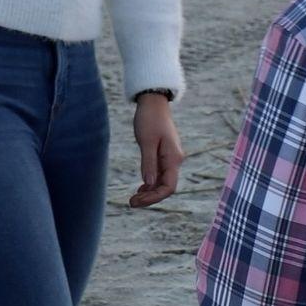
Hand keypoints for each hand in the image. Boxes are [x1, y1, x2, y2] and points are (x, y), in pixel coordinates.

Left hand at [128, 91, 183, 207]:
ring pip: (162, 182)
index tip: (137, 201)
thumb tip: (148, 183)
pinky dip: (150, 183)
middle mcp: (174, 160)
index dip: (154, 198)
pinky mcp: (163, 155)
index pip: (168, 187)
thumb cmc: (149, 119)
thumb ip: (148, 163)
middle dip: (150, 197)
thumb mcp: (146, 141)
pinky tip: (140, 188)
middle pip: (165, 187)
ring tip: (133, 198)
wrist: (153, 102)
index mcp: (173, 158)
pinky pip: (159, 174)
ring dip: (149, 192)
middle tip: (131, 203)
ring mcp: (170, 158)